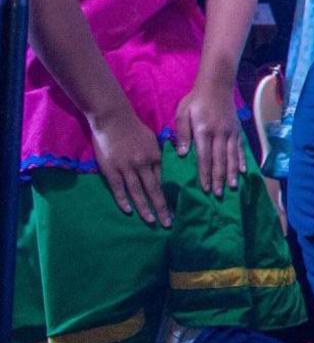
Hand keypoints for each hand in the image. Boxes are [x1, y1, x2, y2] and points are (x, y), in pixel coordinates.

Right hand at [90, 108, 170, 226]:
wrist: (113, 119)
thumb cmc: (133, 128)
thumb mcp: (152, 140)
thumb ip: (156, 155)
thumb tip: (161, 169)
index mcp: (155, 157)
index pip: (163, 181)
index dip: (168, 196)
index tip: (174, 209)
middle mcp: (143, 164)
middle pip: (154, 190)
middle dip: (162, 208)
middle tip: (168, 223)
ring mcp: (127, 168)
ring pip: (138, 192)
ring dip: (145, 208)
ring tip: (152, 221)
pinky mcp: (111, 170)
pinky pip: (118, 189)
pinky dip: (124, 200)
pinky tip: (129, 211)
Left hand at [174, 77, 243, 198]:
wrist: (217, 85)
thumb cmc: (195, 100)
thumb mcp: (183, 113)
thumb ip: (182, 133)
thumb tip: (183, 154)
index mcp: (204, 131)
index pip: (204, 157)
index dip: (205, 173)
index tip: (204, 188)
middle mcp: (219, 134)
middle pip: (220, 160)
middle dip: (218, 178)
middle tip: (218, 194)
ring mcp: (231, 133)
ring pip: (232, 156)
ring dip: (231, 173)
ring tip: (232, 187)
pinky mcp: (237, 131)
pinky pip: (240, 148)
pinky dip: (242, 160)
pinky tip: (243, 171)